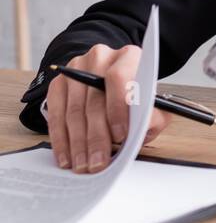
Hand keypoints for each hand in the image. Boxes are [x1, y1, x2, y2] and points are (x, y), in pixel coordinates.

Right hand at [45, 44, 169, 172]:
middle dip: (96, 137)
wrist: (116, 84)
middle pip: (94, 100)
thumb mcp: (153, 105)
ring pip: (74, 110)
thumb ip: (153, 116)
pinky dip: (61, 138)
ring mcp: (75, 69)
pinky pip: (56, 114)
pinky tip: (66, 156)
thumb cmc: (137, 98)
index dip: (118, 108)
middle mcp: (100, 58)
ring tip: (83, 165)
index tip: (120, 135)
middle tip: (98, 162)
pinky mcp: (59, 83)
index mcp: (128, 57)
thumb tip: (142, 128)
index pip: (118, 78)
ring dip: (77, 143)